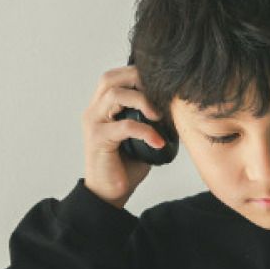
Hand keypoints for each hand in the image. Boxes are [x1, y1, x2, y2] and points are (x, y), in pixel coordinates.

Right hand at [80, 66, 160, 205]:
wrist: (109, 194)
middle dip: (136, 79)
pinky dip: (145, 131)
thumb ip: (150, 121)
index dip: (136, 74)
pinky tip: (158, 142)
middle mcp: (94, 112)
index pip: (115, 77)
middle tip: (159, 93)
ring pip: (115, 95)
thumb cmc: (125, 167)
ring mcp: (94, 123)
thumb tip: (176, 109)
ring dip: (141, 100)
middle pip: (110, 79)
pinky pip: (124, 126)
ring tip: (159, 116)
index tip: (159, 84)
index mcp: (102, 108)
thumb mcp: (141, 138)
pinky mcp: (98, 139)